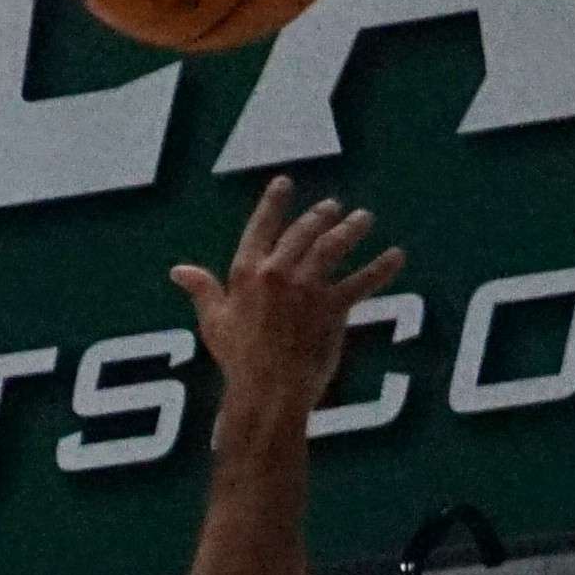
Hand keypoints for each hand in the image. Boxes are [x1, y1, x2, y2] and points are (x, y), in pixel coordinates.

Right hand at [166, 178, 407, 412]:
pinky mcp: (331, 308)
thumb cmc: (237, 360)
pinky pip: (361, 282)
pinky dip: (381, 268)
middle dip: (321, 216)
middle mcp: (276, 274)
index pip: (261, 229)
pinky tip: (397, 256)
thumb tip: (178, 270)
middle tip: (334, 207)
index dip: (273, 204)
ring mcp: (305, 289)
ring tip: (364, 218)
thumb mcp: (213, 322)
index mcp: (246, 275)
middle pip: (303, 233)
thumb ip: (201, 290)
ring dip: (351, 229)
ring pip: (332, 247)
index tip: (284, 182)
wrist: (266, 392)